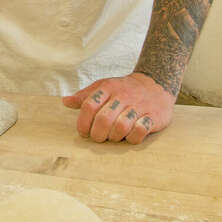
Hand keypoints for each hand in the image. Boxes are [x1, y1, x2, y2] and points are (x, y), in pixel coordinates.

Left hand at [61, 73, 175, 143]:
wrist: (156, 83)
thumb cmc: (124, 89)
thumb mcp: (104, 87)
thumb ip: (85, 96)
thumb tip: (65, 102)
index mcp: (108, 88)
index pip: (89, 106)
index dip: (82, 123)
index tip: (83, 132)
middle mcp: (123, 96)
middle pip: (103, 119)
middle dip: (97, 134)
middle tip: (98, 137)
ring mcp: (139, 106)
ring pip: (121, 126)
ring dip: (114, 137)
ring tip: (114, 137)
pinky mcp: (154, 116)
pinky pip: (140, 130)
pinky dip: (133, 137)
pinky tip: (130, 135)